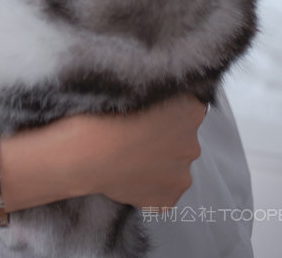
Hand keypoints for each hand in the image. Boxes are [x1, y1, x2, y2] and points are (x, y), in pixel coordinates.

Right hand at [34, 95, 206, 208]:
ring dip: (159, 163)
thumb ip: (160, 90)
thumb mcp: (135, 83)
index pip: (187, 110)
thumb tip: (160, 97)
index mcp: (191, 109)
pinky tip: (130, 176)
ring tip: (129, 158)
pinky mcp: (170, 198)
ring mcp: (182, 174)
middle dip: (165, 139)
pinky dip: (152, 186)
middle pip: (182, 140)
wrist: (88, 150)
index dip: (167, 112)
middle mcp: (193, 143)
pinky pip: (164, 191)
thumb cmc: (104, 113)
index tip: (148, 115)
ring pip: (174, 167)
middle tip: (135, 137)